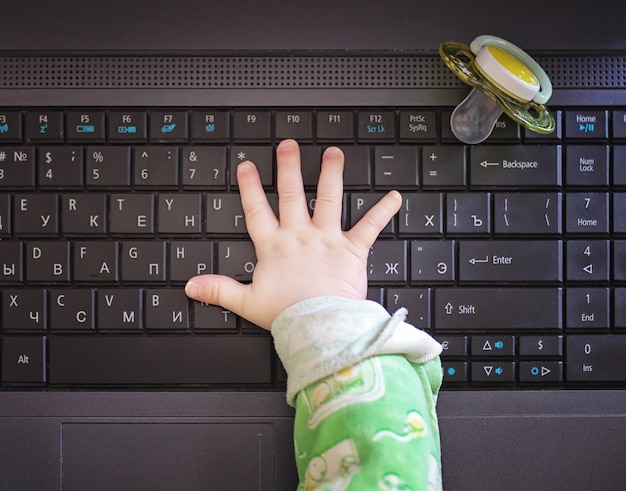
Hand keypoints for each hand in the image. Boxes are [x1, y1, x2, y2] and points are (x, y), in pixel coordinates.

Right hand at [185, 139, 401, 329]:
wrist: (319, 325)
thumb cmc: (287, 315)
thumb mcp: (247, 302)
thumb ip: (219, 289)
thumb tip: (191, 287)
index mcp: (274, 247)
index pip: (257, 210)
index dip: (250, 187)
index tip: (247, 166)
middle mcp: (300, 236)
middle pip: (291, 194)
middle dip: (288, 167)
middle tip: (288, 145)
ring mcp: (327, 239)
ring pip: (328, 199)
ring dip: (330, 174)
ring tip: (333, 154)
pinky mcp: (352, 249)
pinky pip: (369, 226)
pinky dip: (383, 211)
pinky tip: (394, 197)